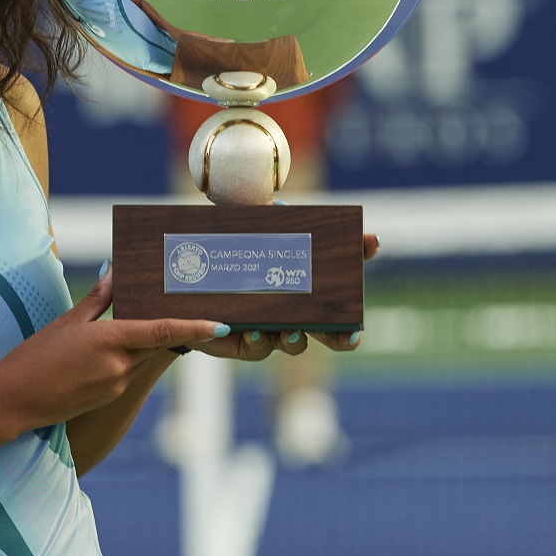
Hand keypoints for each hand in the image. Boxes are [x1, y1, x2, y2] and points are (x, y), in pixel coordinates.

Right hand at [0, 269, 226, 429]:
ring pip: (142, 357)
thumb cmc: (35, 357)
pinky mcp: (110, 396)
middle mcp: (120, 366)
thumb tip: (115, 274)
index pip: (162, 332)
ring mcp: (116, 384)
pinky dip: (128, 357)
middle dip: (169, 328)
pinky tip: (110, 349)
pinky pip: (127, 371)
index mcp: (110, 341)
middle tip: (183, 305)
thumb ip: (97, 300)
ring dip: (145, 342)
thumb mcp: (66, 322)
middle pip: (157, 343)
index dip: (194, 328)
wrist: (14, 400)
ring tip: (139, 321)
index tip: (221, 325)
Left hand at [185, 231, 379, 358]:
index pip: (339, 264)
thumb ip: (260, 216)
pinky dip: (260, 342)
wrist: (184, 282)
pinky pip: (257, 348)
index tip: (370, 241)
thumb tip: (279, 206)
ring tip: (293, 333)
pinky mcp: (245, 341)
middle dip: (343, 334)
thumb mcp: (242, 226)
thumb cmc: (223, 249)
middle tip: (352, 336)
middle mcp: (293, 306)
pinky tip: (257, 335)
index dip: (358, 251)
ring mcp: (271, 326)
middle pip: (330, 326)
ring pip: (295, 341)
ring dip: (298, 340)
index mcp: (300, 275)